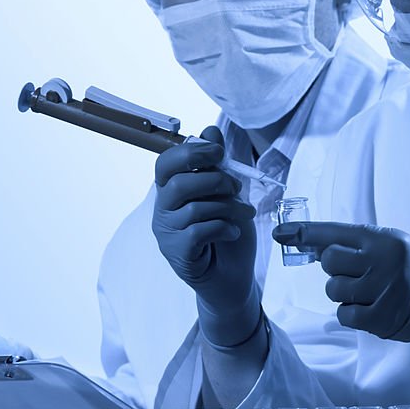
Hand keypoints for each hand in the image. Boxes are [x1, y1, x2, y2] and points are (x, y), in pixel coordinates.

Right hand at [153, 126, 260, 343]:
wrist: (234, 278)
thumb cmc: (229, 234)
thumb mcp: (230, 194)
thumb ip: (219, 165)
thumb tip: (210, 130)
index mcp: (172, 191)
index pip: (166, 163)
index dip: (191, 152)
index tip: (218, 153)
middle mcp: (163, 210)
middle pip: (178, 182)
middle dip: (215, 180)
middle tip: (238, 189)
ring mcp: (167, 233)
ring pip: (193, 207)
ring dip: (228, 207)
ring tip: (246, 214)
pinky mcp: (177, 253)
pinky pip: (198, 231)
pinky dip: (223, 228)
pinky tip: (233, 233)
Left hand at [272, 222, 409, 341]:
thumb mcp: (397, 244)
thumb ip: (361, 246)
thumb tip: (319, 249)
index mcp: (382, 240)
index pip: (334, 234)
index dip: (303, 233)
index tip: (279, 233)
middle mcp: (380, 263)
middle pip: (329, 263)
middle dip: (335, 269)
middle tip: (358, 273)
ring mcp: (381, 292)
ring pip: (334, 291)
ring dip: (345, 293)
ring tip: (371, 292)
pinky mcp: (382, 319)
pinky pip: (345, 315)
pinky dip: (352, 313)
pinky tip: (373, 309)